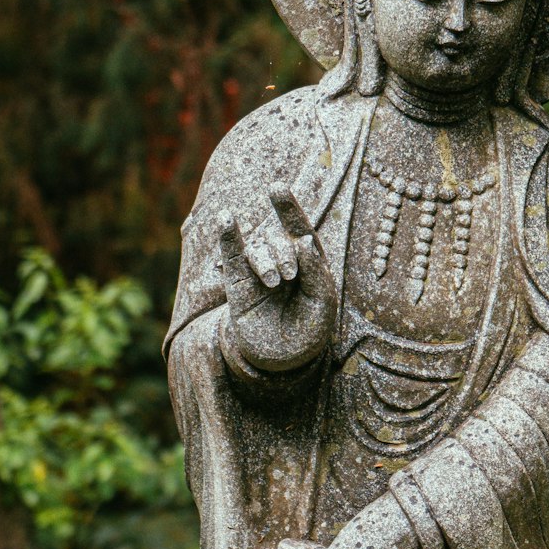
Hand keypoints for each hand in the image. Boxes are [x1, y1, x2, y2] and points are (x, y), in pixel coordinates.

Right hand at [218, 183, 336, 372]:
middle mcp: (283, 261)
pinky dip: (228, 236)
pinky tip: (225, 219)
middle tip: (287, 277)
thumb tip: (304, 239)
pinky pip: (232, 255)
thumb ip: (316, 271)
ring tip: (274, 282)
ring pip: (257, 248)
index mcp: (308, 262)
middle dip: (283, 251)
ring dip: (265, 259)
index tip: (276, 189)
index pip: (298, 228)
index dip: (288, 208)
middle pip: (278, 238)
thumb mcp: (322, 302)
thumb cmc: (309, 329)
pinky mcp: (238, 284)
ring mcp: (259, 271)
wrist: (282, 360)